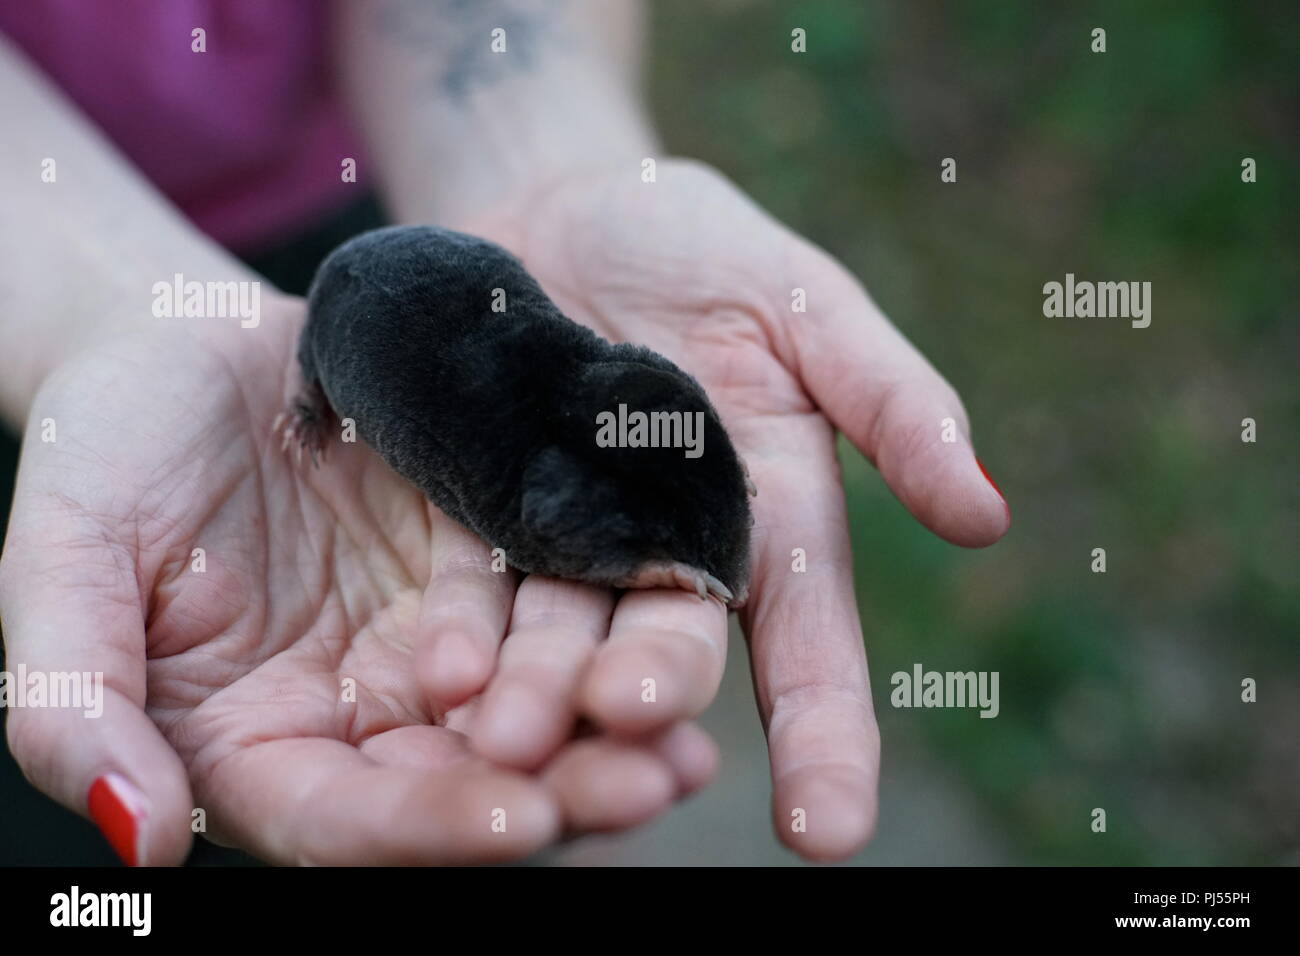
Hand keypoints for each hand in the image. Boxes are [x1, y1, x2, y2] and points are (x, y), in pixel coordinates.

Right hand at [0, 301, 716, 864]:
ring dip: (610, 730)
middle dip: (557, 793)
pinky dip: (617, 631)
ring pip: (531, 709)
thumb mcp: (63, 560)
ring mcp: (432, 642)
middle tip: (648, 789)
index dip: (424, 826)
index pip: (342, 817)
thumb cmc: (106, 450)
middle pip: (462, 783)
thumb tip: (139, 841)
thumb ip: (75, 699)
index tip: (514, 820)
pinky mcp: (488, 566)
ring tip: (690, 746)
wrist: (185, 341)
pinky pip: (558, 608)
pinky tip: (680, 635)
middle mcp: (359, 712)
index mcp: (253, 743)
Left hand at [453, 159, 1010, 860]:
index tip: (828, 833)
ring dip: (539, 692)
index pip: (811, 650)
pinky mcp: (481, 514)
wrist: (560, 207)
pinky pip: (472, 583)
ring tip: (508, 738)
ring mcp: (570, 545)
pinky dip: (461, 631)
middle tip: (623, 723)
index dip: (825, 740)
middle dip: (651, 692)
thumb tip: (986, 514)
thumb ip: (892, 401)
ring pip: (562, 636)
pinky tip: (439, 677)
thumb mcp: (809, 306)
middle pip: (672, 646)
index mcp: (769, 521)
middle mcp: (670, 556)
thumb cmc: (705, 250)